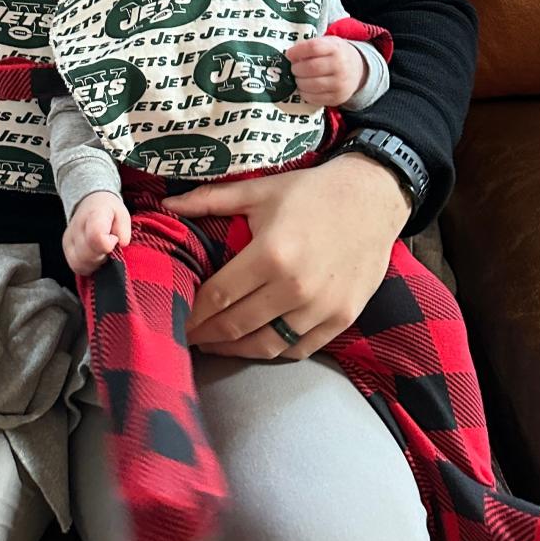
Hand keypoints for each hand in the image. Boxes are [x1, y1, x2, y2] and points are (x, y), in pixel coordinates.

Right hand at [63, 192, 131, 275]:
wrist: (90, 202)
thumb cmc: (108, 209)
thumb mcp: (122, 213)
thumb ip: (124, 230)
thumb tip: (120, 244)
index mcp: (93, 215)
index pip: (96, 237)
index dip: (109, 244)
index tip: (114, 238)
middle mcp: (76, 228)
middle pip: (88, 256)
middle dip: (103, 257)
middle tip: (110, 248)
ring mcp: (68, 240)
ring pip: (80, 264)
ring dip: (95, 263)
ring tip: (102, 252)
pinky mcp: (66, 249)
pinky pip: (76, 266)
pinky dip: (88, 266)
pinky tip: (95, 256)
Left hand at [164, 155, 406, 360]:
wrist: (373, 198)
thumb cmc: (312, 192)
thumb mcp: (258, 190)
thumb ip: (209, 200)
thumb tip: (166, 205)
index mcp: (271, 254)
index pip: (218, 296)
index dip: (192, 313)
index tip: (175, 316)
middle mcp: (295, 287)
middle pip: (236, 326)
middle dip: (205, 335)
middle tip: (187, 335)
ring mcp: (321, 308)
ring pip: (266, 345)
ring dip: (234, 349)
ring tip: (214, 344)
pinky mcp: (342, 318)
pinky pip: (298, 348)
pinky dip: (273, 350)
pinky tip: (255, 343)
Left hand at [287, 36, 366, 106]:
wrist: (357, 70)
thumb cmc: (337, 55)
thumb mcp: (328, 43)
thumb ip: (311, 47)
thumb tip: (290, 56)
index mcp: (335, 48)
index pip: (313, 48)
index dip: (297, 51)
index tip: (289, 54)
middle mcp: (340, 66)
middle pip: (311, 67)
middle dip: (296, 69)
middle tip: (294, 68)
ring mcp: (339, 83)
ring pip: (311, 85)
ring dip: (299, 82)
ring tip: (299, 78)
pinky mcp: (337, 98)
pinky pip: (314, 98)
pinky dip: (305, 93)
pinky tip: (305, 88)